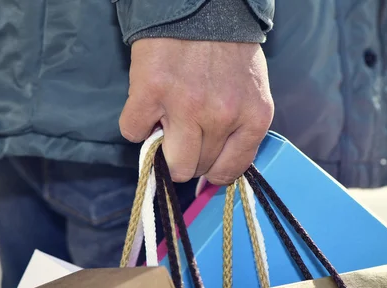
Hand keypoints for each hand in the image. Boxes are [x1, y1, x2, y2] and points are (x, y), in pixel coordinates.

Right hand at [119, 38, 273, 184]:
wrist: (201, 8)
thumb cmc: (229, 52)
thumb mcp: (252, 92)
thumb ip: (241, 130)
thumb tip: (215, 171)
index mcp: (253, 117)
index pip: (229, 170)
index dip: (213, 172)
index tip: (204, 164)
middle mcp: (221, 116)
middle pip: (196, 168)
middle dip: (189, 157)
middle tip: (185, 135)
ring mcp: (185, 106)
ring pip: (170, 163)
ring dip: (163, 149)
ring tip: (165, 125)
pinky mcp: (150, 93)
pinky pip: (134, 132)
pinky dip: (136, 124)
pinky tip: (148, 106)